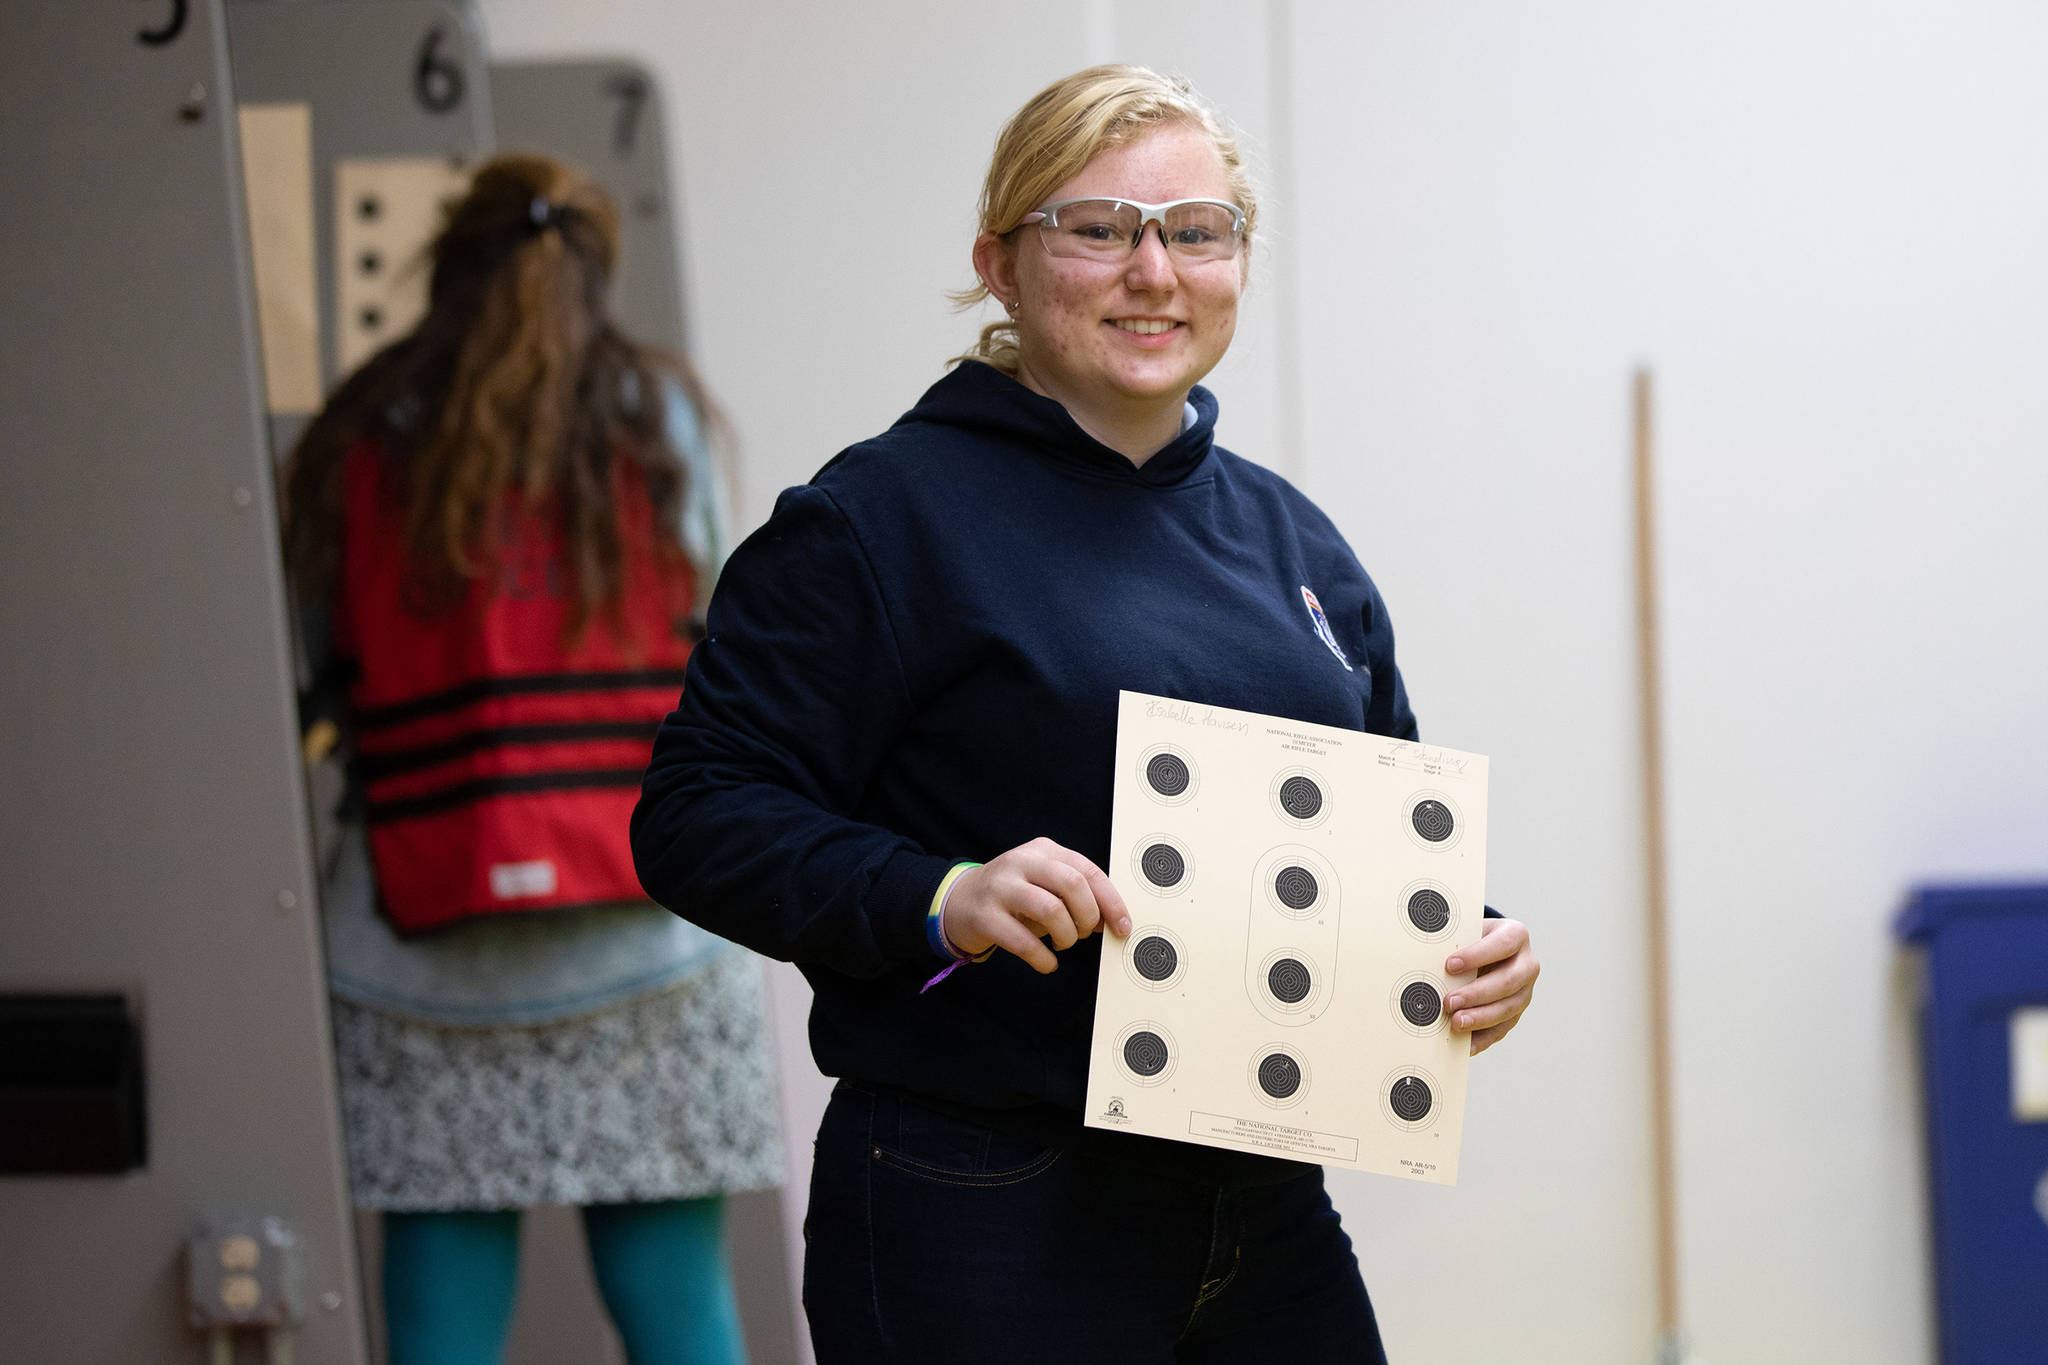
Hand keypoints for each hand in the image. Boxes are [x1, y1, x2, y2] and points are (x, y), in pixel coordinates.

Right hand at [940, 837, 1133, 973]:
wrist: (959, 901)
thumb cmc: (1013, 896)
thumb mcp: (1044, 885)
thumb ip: (1076, 896)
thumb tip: (1111, 920)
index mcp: (1043, 851)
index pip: (1088, 871)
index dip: (1111, 901)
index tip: (1122, 927)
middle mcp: (1021, 862)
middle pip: (1072, 884)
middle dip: (1087, 916)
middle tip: (1083, 934)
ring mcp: (1000, 888)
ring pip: (1050, 909)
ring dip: (1066, 936)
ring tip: (1061, 945)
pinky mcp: (984, 916)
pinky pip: (1023, 942)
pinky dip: (1043, 958)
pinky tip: (1046, 963)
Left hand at [1443, 918, 1537, 1055]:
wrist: (1486, 951)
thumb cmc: (1471, 939)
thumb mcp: (1466, 932)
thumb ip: (1453, 941)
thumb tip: (1424, 956)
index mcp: (1516, 935)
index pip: (1503, 944)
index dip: (1478, 955)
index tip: (1450, 965)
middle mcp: (1526, 964)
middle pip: (1508, 981)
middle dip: (1477, 993)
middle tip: (1449, 1002)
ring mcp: (1525, 991)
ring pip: (1508, 1008)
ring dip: (1480, 1018)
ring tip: (1455, 1023)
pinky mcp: (1516, 1013)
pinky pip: (1502, 1029)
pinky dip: (1483, 1038)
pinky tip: (1465, 1044)